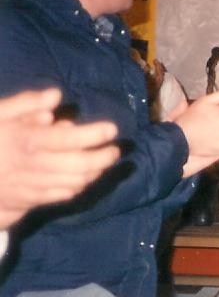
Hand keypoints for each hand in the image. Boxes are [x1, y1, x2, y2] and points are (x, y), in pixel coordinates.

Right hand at [0, 88, 119, 228]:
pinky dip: (80, 186)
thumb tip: (55, 96)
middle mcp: (32, 166)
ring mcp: (32, 186)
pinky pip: (62, 195)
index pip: (68, 139)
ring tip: (106, 161)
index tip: (113, 129)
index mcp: (25, 142)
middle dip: (103, 158)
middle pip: (79, 166)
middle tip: (117, 150)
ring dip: (95, 173)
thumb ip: (24, 104)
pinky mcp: (29, 200)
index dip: (94, 135)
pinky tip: (87, 176)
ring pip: (74, 183)